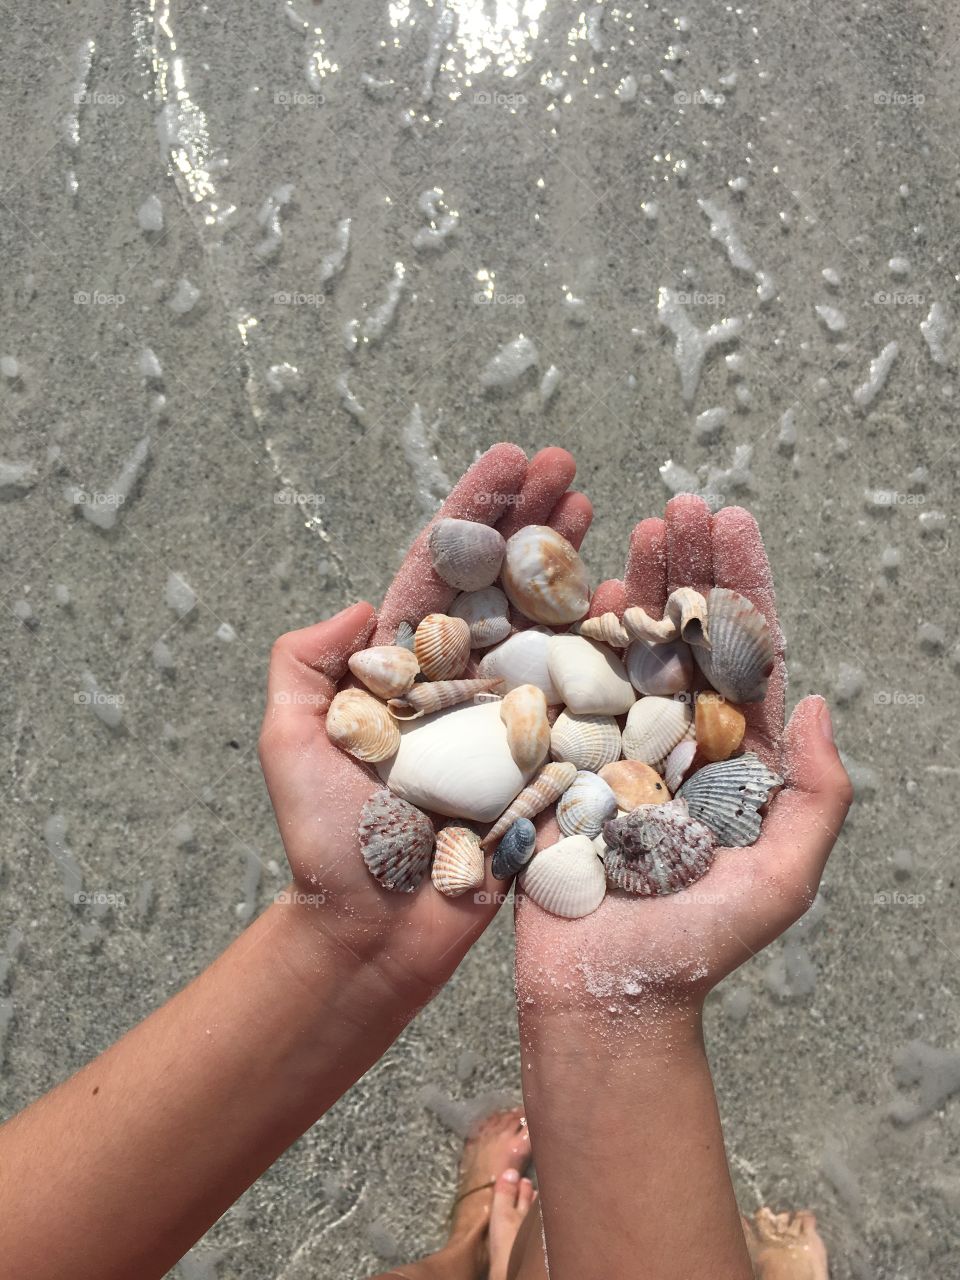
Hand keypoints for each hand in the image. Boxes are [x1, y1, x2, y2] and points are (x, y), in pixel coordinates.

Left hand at [258, 444, 592, 1003]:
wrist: (375, 932)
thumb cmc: (327, 844)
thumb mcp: (290, 739)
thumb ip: (305, 664)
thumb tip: (359, 608)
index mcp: (406, 667)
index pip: (445, 570)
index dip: (477, 512)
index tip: (511, 458)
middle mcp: (464, 682)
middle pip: (505, 584)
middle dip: (535, 520)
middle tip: (569, 466)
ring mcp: (509, 719)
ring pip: (549, 627)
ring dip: (577, 566)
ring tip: (609, 512)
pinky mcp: (545, 761)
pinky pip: (584, 698)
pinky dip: (611, 649)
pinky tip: (633, 600)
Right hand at [515, 493, 852, 1031]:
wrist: (604, 996)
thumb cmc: (696, 946)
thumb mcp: (783, 879)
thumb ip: (815, 795)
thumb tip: (816, 700)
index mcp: (735, 758)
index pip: (744, 653)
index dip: (741, 584)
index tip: (733, 524)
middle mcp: (678, 741)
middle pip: (686, 634)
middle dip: (686, 565)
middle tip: (682, 504)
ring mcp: (617, 746)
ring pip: (630, 648)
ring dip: (634, 584)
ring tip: (636, 525)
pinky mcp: (564, 761)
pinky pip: (572, 690)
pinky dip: (578, 638)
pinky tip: (585, 592)